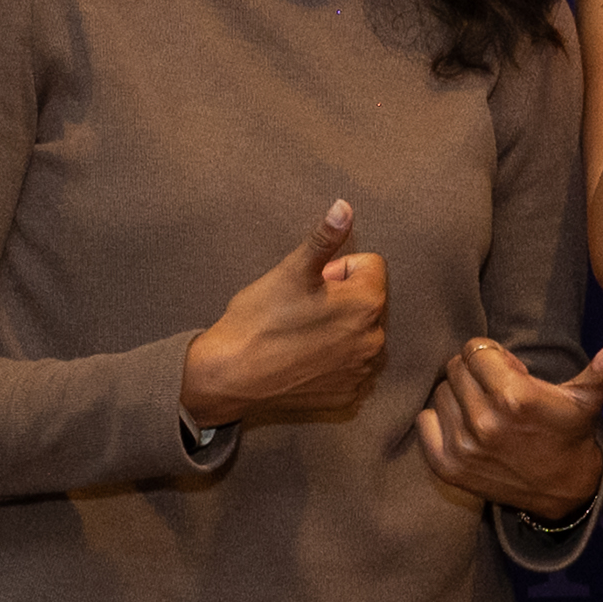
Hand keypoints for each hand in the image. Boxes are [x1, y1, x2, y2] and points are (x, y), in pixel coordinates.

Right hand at [180, 201, 388, 424]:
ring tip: (299, 334)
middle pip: (366, 301)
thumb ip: (324, 239)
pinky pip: (350, 366)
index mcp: (368, 303)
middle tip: (300, 309)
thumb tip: (345, 206)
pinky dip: (333, 361)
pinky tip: (303, 360)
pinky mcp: (348, 395)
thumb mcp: (291, 271)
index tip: (310, 284)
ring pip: (359, 333)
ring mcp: (363, 370)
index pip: (369, 266)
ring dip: (339, 329)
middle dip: (340, 298)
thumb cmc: (256, 320)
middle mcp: (376, 339)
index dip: (336, 270)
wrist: (226, 376)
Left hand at [417, 334, 602, 519]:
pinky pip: (424, 421)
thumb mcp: (587, 399)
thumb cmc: (570, 433)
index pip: (475, 350)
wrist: (561, 489)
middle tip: (496, 389)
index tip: (510, 371)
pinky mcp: (446, 465)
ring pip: (440, 393)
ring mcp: (462, 445)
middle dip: (474, 372)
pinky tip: (465, 426)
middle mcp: (484, 420)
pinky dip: (440, 420)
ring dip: (458, 396)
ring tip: (483, 408)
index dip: (492, 356)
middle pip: (455, 369)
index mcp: (515, 396)